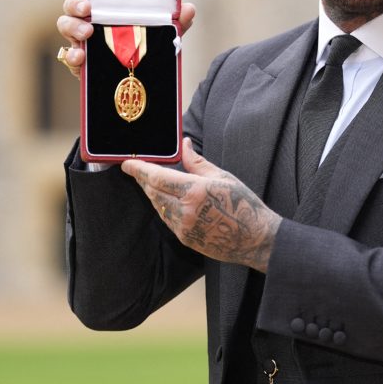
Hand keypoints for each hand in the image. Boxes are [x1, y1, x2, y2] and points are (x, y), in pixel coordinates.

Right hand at [56, 0, 196, 77]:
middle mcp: (90, 20)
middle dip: (74, 3)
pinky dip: (72, 55)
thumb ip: (176, 22)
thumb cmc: (147, 48)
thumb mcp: (164, 34)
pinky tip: (80, 56)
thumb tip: (188, 9)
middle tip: (87, 9)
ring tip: (86, 33)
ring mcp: (82, 41)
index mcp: (106, 7)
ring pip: (65, 27)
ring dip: (73, 27)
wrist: (144, 83)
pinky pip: (69, 56)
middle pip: (71, 5)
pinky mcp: (81, 63)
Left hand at [122, 138, 281, 271]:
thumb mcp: (222, 177)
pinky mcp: (185, 239)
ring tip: (150, 182)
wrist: (256, 239)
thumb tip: (184, 144)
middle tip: (137, 170)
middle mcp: (184, 211)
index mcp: (193, 191)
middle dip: (143, 180)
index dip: (139, 170)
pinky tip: (165, 200)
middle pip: (153, 192)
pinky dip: (162, 207)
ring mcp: (183, 227)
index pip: (157, 177)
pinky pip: (167, 219)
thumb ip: (196, 162)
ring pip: (157, 207)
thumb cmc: (243, 205)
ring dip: (152, 194)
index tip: (126, 164)